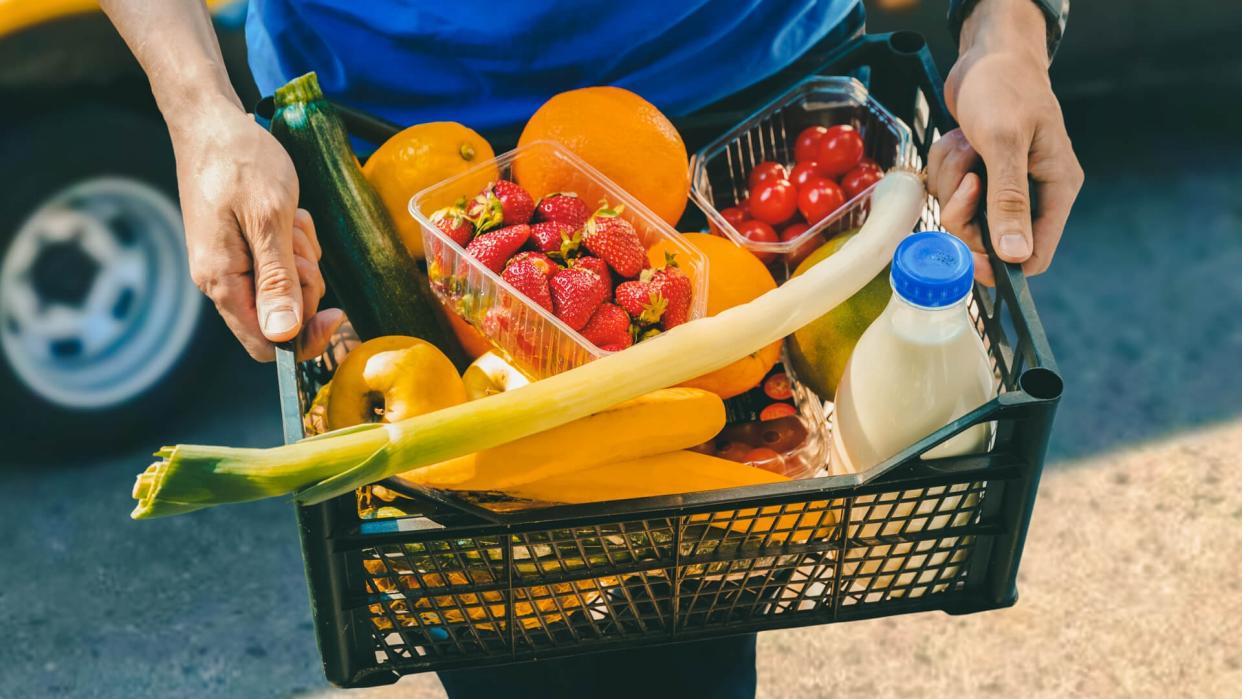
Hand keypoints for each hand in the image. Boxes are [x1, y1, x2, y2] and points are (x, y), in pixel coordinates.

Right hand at [169, 102, 341, 359]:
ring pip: (287, 286)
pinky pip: (281, 261)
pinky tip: (288, 212)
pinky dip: (294, 240)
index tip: (336, 313)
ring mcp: (231, 263)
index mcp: (222, 281)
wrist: (212, 122)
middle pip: (282, 316)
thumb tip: (282, 335)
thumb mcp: (270, 220)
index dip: (305, 338)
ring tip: (291, 219)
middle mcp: (220, 280)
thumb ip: (276, 280)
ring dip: (302, 255)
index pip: (266, 345)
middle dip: (305, 283)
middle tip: (299, 241)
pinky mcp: (241, 246)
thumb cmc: (240, 162)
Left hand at [928, 0, 1082, 284]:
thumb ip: (1009, 200)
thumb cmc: (1004, 87)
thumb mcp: (1005, 142)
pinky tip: (958, 139)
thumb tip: (1014, 254)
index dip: (1001, 265)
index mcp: (1055, 188)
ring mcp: (1002, 184)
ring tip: (966, 144)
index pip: (1035, 254)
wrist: (987, 53)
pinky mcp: (977, 173)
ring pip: (963, 214)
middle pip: (989, 239)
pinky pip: (948, 191)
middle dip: (965, 211)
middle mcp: (1032, 191)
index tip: (968, 259)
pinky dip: (944, 167)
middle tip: (965, 179)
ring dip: (952, 181)